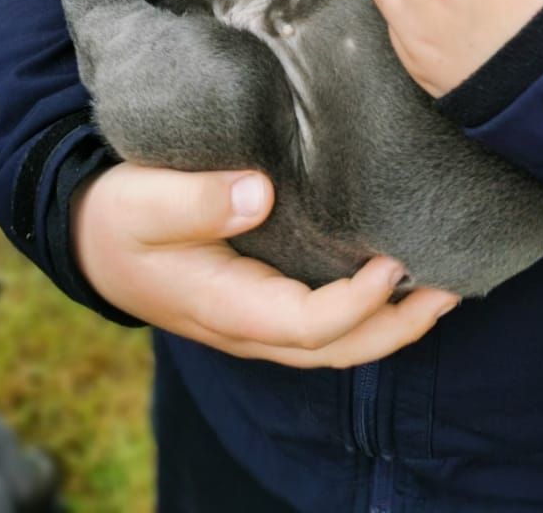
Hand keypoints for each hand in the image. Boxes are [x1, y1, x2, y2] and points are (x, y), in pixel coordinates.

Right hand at [72, 163, 458, 365]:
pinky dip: (368, 306)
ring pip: (335, 341)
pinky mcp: (264, 297)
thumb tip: (257, 194)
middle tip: (452, 288)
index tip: (393, 261)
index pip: (305, 325)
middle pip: (334, 348)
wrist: (91, 234)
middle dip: (396, 326)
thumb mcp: (141, 200)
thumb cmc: (119, 215)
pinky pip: (323, 318)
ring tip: (445, 286)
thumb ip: (195, 200)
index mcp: (223, 305)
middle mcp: (247, 323)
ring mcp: (257, 317)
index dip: (355, 303)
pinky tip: (399, 274)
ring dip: (391, 321)